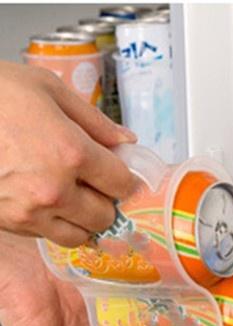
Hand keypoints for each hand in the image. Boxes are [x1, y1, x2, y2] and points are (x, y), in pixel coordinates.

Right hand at [0, 61, 139, 246]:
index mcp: (71, 152)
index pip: (122, 184)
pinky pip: (51, 237)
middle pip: (105, 215)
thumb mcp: (46, 88)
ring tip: (71, 195)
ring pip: (82, 234)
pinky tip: (47, 201)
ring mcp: (32, 211)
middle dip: (104, 200)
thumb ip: (93, 120)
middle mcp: (56, 189)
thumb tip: (126, 141)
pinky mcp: (13, 223)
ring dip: (83, 218)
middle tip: (93, 182)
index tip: (117, 171)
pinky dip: (57, 224)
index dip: (123, 177)